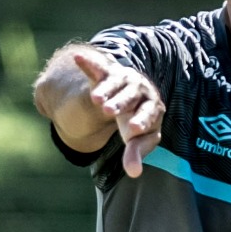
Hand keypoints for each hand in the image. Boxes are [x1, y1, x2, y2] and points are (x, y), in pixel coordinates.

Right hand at [75, 52, 163, 177]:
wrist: (129, 97)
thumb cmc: (136, 121)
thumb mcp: (138, 139)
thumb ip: (135, 154)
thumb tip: (134, 173)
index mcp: (152, 106)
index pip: (149, 112)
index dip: (142, 120)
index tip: (133, 129)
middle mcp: (140, 89)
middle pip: (131, 95)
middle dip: (121, 102)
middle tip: (109, 111)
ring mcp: (123, 79)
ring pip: (115, 83)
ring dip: (106, 89)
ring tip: (96, 100)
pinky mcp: (106, 72)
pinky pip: (97, 67)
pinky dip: (88, 62)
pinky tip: (78, 58)